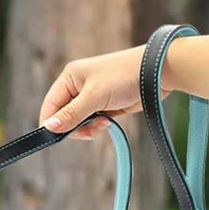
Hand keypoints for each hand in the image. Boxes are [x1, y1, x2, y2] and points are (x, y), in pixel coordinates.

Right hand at [38, 45, 172, 138]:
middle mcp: (77, 86)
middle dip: (74, 127)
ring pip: (77, 121)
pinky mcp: (103, 104)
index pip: (50, 105)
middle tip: (90, 130)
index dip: (52, 122)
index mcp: (69, 77)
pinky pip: (92, 121)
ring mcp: (90, 96)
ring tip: (103, 124)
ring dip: (87, 128)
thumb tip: (49, 127)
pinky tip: (108, 122)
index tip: (59, 137)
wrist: (159, 72)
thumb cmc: (125, 76)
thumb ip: (71, 114)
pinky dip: (97, 126)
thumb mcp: (94, 96)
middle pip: (63, 116)